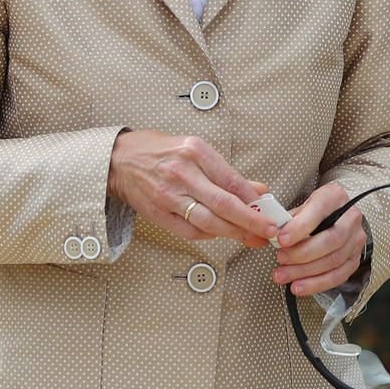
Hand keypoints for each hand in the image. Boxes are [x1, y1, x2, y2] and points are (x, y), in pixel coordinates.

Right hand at [107, 130, 279, 246]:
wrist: (119, 160)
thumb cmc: (161, 151)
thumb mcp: (196, 150)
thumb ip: (227, 172)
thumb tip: (258, 190)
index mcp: (196, 152)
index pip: (232, 181)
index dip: (253, 200)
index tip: (270, 212)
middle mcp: (182, 173)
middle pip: (223, 204)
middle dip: (250, 221)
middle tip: (268, 231)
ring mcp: (168, 195)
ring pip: (208, 221)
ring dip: (233, 233)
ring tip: (251, 238)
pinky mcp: (158, 213)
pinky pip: (189, 230)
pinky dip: (209, 235)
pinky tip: (221, 234)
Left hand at [270, 182, 367, 296]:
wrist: (336, 217)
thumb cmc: (313, 212)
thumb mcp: (301, 206)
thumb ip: (289, 219)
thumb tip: (272, 235)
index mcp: (335, 197)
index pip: (319, 211)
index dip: (300, 227)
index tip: (281, 239)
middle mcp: (351, 217)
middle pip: (331, 239)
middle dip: (302, 253)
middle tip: (280, 259)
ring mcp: (356, 240)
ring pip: (334, 260)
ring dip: (305, 272)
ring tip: (282, 275)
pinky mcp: (354, 260)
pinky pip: (338, 276)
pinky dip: (316, 284)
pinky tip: (298, 287)